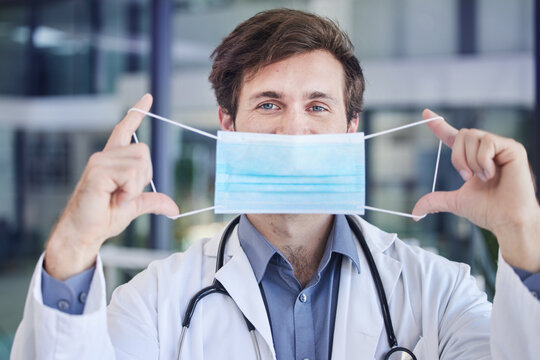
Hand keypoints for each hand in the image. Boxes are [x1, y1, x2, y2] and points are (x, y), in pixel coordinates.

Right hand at [45, 94, 178, 279]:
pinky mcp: (97, 172)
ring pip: (139, 163)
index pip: (125, 130)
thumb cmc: (102, 217)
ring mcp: (100, 162)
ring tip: (117, 197)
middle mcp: (105, 156)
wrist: (84, 233)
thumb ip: (153, 202)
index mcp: (113, 161)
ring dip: (135, 186)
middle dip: (143, 177)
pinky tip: (114, 198)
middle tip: (125, 194)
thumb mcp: (134, 207)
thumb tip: (174, 209)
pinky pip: (130, 174)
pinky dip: (129, 191)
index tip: (148, 97)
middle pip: (144, 152)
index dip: (137, 113)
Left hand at [413, 109, 539, 271]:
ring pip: (472, 136)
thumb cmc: (488, 211)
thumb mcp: (456, 202)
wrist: (507, 220)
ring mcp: (501, 147)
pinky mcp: (513, 148)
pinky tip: (492, 174)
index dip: (438, 125)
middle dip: (457, 157)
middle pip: (461, 134)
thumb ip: (435, 201)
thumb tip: (415, 213)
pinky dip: (483, 161)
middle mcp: (486, 149)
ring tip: (483, 177)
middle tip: (466, 177)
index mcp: (472, 158)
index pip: (453, 137)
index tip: (425, 114)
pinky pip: (487, 142)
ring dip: (470, 161)